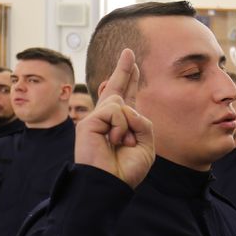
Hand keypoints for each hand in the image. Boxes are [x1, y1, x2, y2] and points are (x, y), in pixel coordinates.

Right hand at [76, 48, 153, 188]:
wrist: (111, 184)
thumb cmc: (127, 169)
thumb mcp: (146, 145)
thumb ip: (142, 122)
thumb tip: (125, 106)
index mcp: (122, 125)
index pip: (126, 98)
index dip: (129, 80)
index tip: (132, 64)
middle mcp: (108, 119)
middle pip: (116, 89)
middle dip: (123, 70)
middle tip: (129, 52)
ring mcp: (96, 119)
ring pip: (122, 104)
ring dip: (130, 126)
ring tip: (122, 143)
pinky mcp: (89, 121)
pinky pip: (116, 111)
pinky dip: (121, 126)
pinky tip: (114, 140)